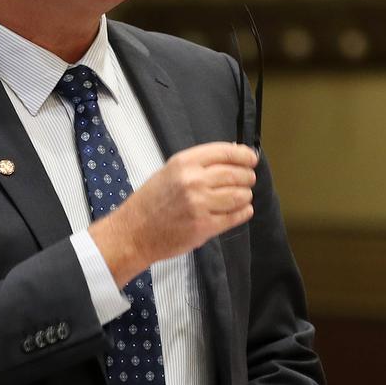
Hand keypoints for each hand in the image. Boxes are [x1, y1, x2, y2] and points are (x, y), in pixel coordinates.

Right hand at [89, 142, 257, 286]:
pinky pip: (235, 216)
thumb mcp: (169, 172)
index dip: (244, 155)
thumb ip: (197, 164)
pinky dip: (244, 212)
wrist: (134, 233)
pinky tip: (242, 210)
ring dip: (246, 195)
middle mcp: (193, 181)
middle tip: (248, 179)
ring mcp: (200, 205)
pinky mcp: (205, 227)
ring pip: (240, 195)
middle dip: (247, 176)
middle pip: (236, 174)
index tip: (251, 158)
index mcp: (184, 163)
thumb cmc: (150, 201)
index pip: (225, 152)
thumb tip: (231, 155)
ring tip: (243, 196)